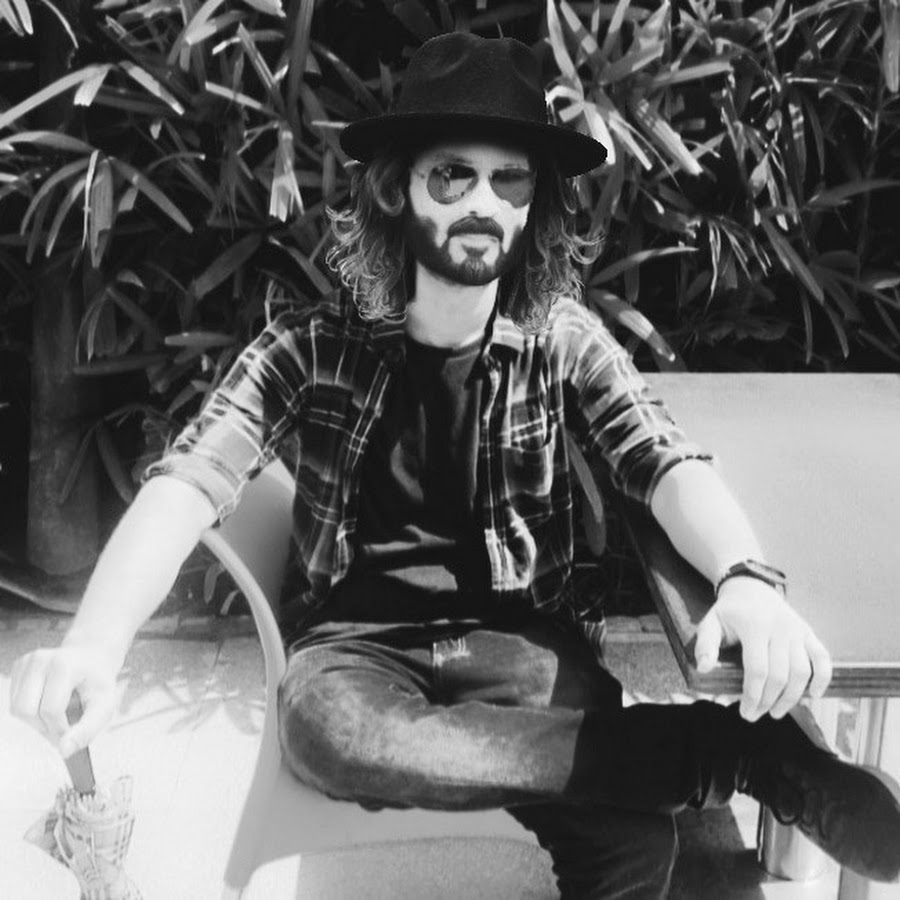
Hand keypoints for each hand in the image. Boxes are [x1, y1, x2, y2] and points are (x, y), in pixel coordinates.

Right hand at [9, 642, 120, 757]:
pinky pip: (14, 703)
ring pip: (17, 709)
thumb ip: (87, 730)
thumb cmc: (98, 684)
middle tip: (63, 726)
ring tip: (58, 714)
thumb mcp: (104, 706)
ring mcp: (27, 662)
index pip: (50, 709)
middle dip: (44, 726)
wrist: (93, 661)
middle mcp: (41, 659)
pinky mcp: (19, 668)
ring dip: (36, 721)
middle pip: (26, 710)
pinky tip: (48, 703)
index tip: (72, 732)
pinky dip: (31, 712)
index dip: (60, 729)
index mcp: (64, 665)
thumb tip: (64, 751)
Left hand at [694, 577, 831, 720]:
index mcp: (754, 625)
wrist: (752, 588)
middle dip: (768, 701)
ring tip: (776, 711)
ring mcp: (797, 630)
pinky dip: (822, 679)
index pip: (757, 669)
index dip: (752, 695)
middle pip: (780, 675)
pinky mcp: (809, 633)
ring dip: (792, 698)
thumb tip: (704, 669)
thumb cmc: (729, 612)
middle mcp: (780, 628)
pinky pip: (822, 658)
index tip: (745, 712)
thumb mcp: (711, 623)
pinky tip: (812, 696)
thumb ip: (706, 645)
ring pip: (802, 672)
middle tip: (757, 715)